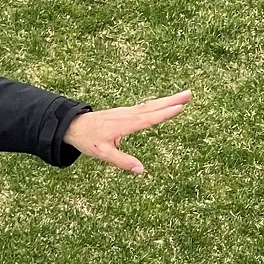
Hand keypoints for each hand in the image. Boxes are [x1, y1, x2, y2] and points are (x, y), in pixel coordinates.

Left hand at [63, 89, 192, 173]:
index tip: (180, 106)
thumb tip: (141, 170)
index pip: (149, 118)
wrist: (72, 126)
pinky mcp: (123, 112)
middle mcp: (127, 115)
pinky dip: (156, 103)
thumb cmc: (87, 139)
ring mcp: (125, 112)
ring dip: (167, 100)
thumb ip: (122, 161)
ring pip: (150, 105)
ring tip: (183, 96)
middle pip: (153, 107)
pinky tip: (162, 103)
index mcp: (124, 124)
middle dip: (172, 100)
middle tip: (190, 94)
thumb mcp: (103, 154)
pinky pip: (143, 106)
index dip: (165, 113)